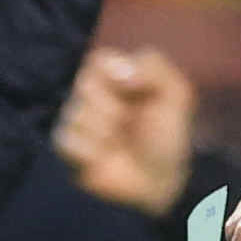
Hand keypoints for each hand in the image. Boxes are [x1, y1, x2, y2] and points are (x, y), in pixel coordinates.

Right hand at [52, 43, 197, 219]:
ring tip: (117, 143)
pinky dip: (90, 151)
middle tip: (128, 123)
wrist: (161, 179)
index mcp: (113, 77)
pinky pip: (66, 141)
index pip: (97, 60)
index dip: (115, 74)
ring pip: (75, 114)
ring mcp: (76, 122)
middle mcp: (90, 96)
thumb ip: (153, 65)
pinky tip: (104, 158)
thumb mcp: (174, 93)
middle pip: (84, 85)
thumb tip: (121, 73)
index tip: (135, 89)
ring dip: (104, 132)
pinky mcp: (68, 150)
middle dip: (113, 108)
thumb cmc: (166, 135)